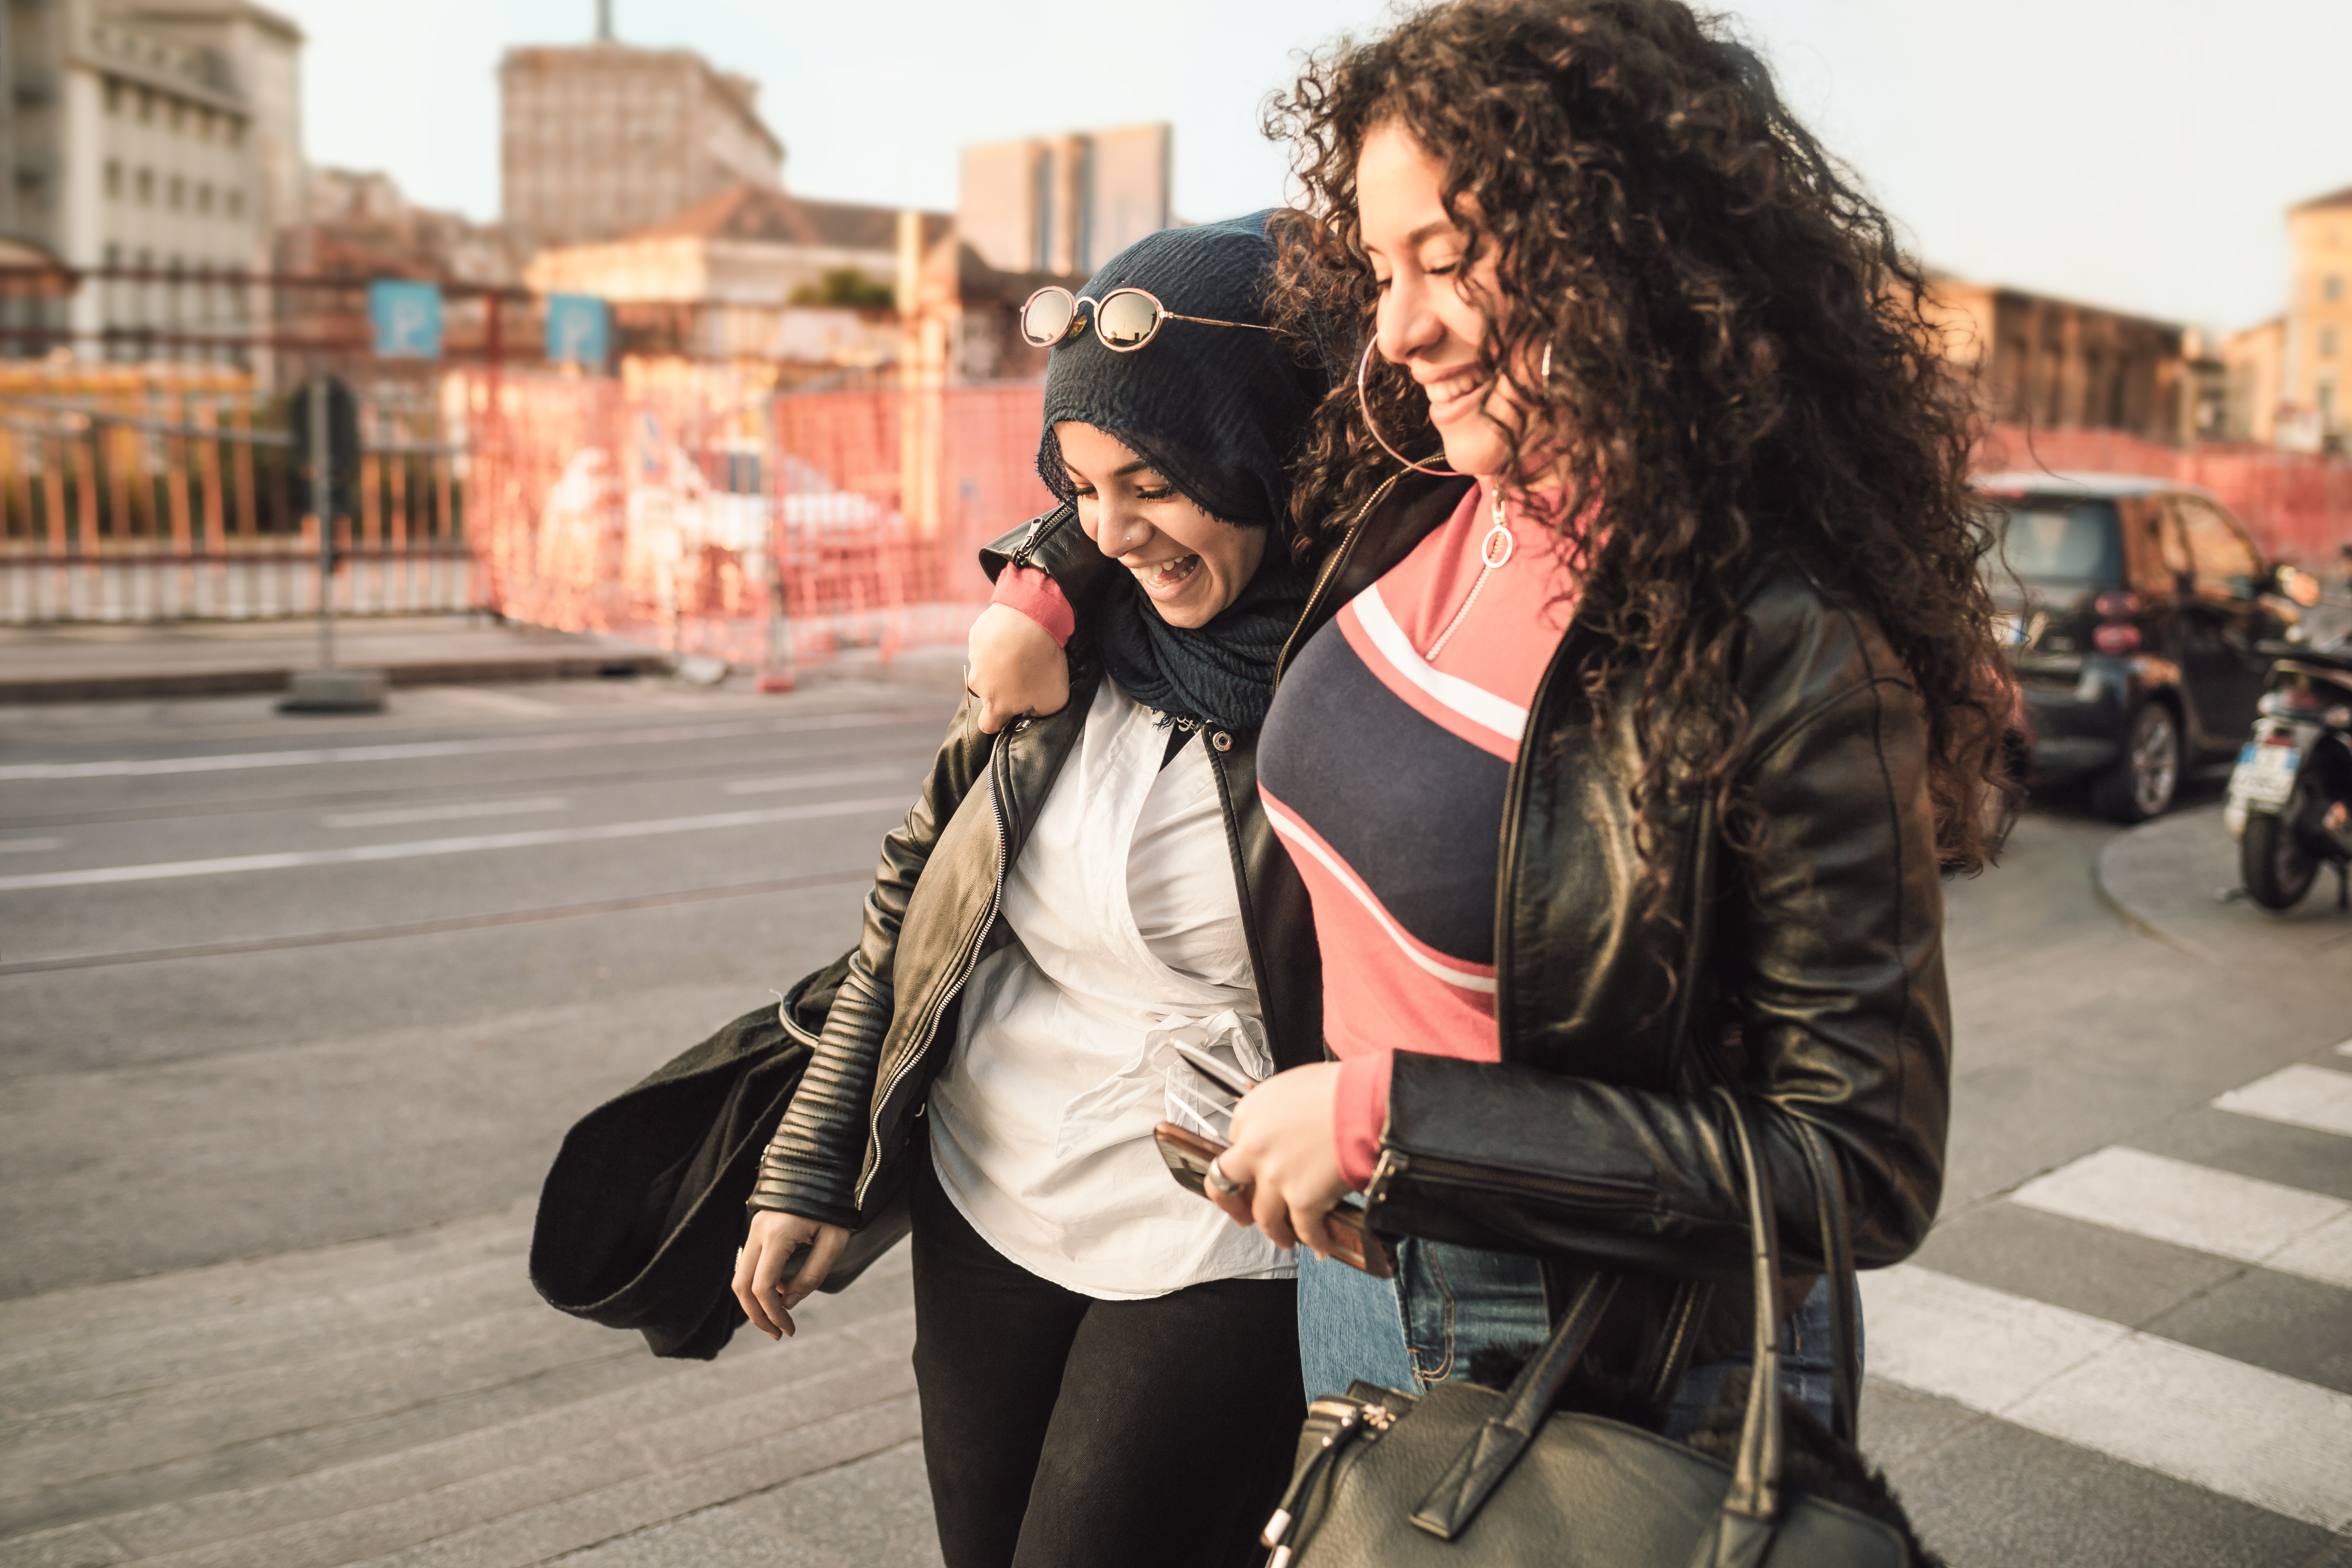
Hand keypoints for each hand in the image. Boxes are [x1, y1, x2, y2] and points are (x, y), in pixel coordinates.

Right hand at [732, 1209, 850, 1340]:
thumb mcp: (834, 1242)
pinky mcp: (757, 1230)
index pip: (763, 1287)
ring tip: (778, 1320)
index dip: (773, 1314)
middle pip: (742, 1286)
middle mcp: (758, 1232)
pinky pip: (750, 1264)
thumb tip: (790, 1303)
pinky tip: (782, 1294)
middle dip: (757, 1315)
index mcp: (778, 1235)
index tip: (789, 1330)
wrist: (820, 1169)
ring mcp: (754, 1230)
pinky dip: (759, 1284)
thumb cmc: (833, 1205)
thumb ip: (812, 1275)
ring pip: (741, 1276)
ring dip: (755, 1302)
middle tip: (777, 1334)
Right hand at [966, 603, 1069, 734]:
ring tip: (1022, 652)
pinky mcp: (976, 637)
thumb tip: (1034, 710)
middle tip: (1025, 675)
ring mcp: (975, 659)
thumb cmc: (1042, 662)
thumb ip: (1041, 713)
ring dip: (1000, 663)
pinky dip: (998, 643)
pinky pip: (986, 645)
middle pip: (988, 693)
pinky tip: (1015, 637)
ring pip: (986, 667)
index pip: (987, 725)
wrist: (1030, 621)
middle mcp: (979, 684)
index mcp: (995, 705)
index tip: (1011, 714)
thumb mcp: (1055, 699)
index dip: (999, 722)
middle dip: (1003, 688)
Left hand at [1212, 1062, 1352, 1256]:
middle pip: (1226, 1185)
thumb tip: (1279, 1131)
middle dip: (1234, 1204)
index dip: (1246, 1165)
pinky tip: (1322, 1244)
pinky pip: (1305, 1230)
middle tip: (1244, 1213)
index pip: (1233, 1147)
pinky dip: (1315, 1241)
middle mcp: (1253, 1146)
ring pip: (1264, 1217)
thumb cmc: (1340, 1090)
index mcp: (1248, 1115)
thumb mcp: (1291, 1088)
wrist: (1368, 1102)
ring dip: (1275, 1231)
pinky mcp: (1302, 1198)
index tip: (1252, 1175)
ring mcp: (1275, 1175)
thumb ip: (1274, 1113)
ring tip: (1285, 1237)